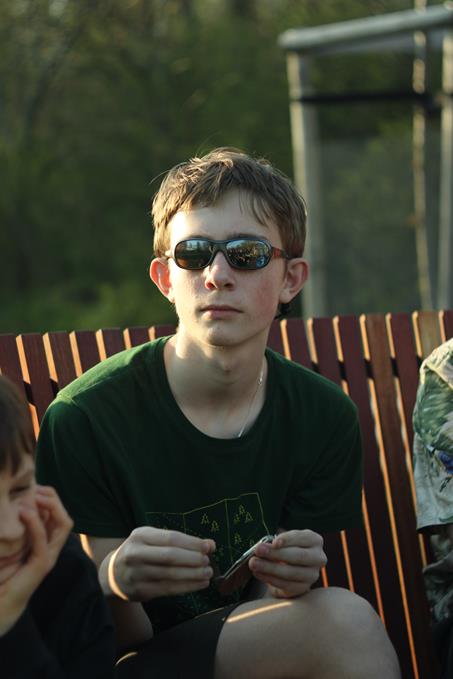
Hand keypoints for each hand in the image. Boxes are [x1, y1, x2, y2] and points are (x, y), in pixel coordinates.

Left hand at [0, 486, 72, 634]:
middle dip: (53, 499)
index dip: (51, 498)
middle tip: (36, 489)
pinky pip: (43, 540)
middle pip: (65, 517)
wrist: (2, 603)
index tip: (35, 488)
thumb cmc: (4, 574)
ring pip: (63, 524)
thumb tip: (16, 506)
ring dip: (50, 506)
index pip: (60, 514)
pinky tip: (24, 512)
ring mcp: (49, 556)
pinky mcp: (41, 565)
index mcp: (48, 542)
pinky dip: (36, 523)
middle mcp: (53, 548)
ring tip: (33, 496)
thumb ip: (19, 529)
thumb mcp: (13, 545)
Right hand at [107, 527, 215, 600]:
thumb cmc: (140, 551)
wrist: (113, 574)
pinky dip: (187, 587)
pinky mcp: (141, 591)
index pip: (171, 538)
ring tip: (208, 573)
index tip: (209, 546)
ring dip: (193, 575)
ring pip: (171, 575)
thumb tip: (210, 545)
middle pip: (171, 557)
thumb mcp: (151, 539)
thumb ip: (178, 540)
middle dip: (193, 559)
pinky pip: (169, 589)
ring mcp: (137, 574)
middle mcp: (136, 554)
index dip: (192, 543)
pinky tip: (200, 584)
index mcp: (140, 536)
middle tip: (208, 561)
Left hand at [249, 529, 326, 597]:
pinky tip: (258, 573)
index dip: (288, 540)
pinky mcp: (303, 588)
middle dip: (276, 554)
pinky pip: (286, 585)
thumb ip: (276, 543)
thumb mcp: (284, 541)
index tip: (274, 542)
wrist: (290, 569)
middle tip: (258, 551)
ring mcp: (313, 575)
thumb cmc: (286, 549)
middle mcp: (318, 558)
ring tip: (254, 563)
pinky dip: (270, 579)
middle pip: (298, 556)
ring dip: (269, 568)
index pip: (302, 538)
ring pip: (291, 572)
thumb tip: (262, 547)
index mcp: (315, 540)